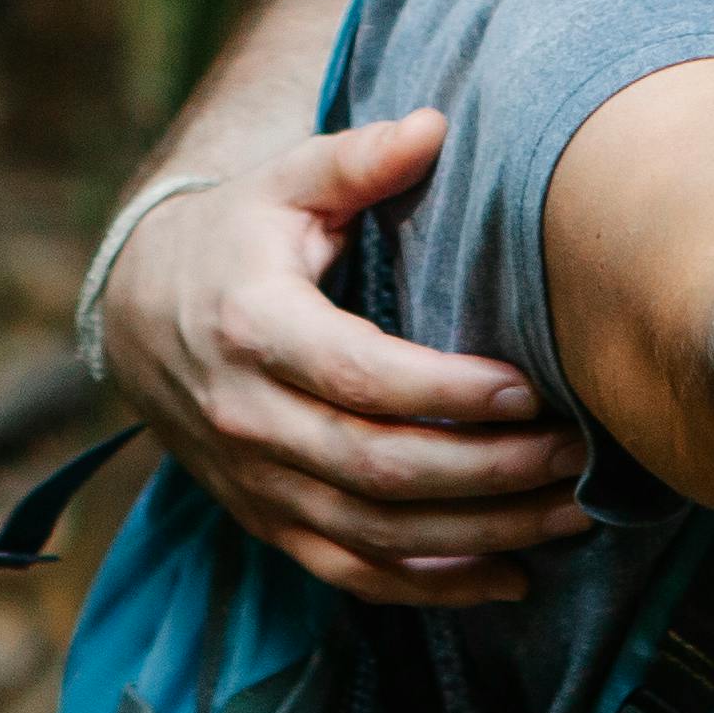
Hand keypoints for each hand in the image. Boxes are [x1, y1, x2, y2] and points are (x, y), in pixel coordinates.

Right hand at [97, 118, 594, 604]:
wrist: (138, 313)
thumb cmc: (235, 237)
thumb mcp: (285, 182)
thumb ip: (358, 160)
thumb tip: (436, 125)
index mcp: (253, 327)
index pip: (360, 377)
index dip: (448, 393)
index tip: (530, 388)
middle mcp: (249, 417)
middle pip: (378, 468)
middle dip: (489, 471)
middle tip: (575, 451)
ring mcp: (256, 482)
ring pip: (376, 533)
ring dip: (480, 534)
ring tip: (570, 512)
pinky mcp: (267, 521)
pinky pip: (351, 574)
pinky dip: (431, 587)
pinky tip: (510, 575)